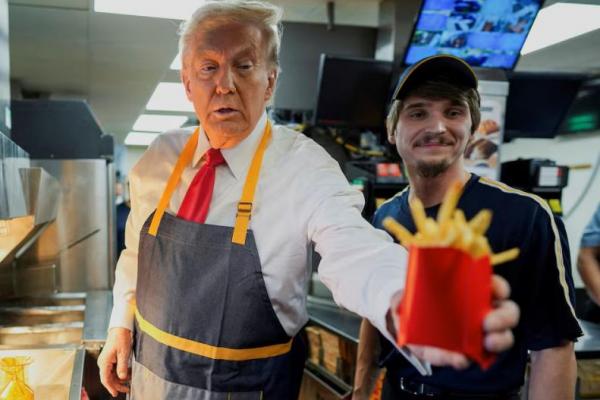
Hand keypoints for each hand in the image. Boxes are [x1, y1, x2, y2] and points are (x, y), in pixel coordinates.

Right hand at [98, 327, 132, 396]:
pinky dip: (121, 373)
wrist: (120, 328)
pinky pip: (115, 369)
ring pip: (112, 375)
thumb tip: (122, 378)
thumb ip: (122, 366)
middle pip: (109, 378)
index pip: (105, 379)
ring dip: (121, 379)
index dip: (110, 387)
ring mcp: (107, 361)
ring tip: (130, 382)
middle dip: (117, 385)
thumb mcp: (124, 353)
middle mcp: (104, 363)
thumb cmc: (121, 338)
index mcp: (104, 362)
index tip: (115, 394)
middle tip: (127, 389)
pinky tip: (129, 374)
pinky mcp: (111, 359)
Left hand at [393, 275, 518, 368]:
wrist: (403, 325)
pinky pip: (472, 360)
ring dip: (499, 340)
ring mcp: (479, 334)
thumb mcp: (410, 289)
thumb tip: (410, 290)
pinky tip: (459, 358)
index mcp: (473, 290)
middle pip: (508, 312)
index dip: (499, 287)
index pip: (496, 285)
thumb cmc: (414, 302)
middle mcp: (483, 311)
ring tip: (487, 342)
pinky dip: (465, 359)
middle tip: (488, 322)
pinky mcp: (467, 354)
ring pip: (502, 337)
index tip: (495, 290)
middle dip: (504, 317)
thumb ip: (410, 289)